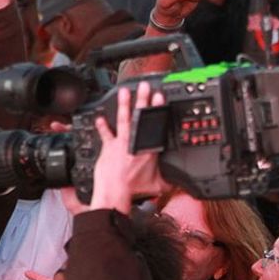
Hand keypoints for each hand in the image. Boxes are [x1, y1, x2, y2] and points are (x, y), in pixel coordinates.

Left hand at [89, 82, 167, 213]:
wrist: (116, 192)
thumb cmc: (134, 190)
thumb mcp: (158, 186)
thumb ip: (168, 181)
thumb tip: (178, 183)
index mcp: (149, 150)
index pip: (155, 125)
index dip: (158, 110)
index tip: (160, 97)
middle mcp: (135, 143)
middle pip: (140, 118)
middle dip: (143, 100)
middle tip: (144, 87)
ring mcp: (121, 144)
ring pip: (123, 120)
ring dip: (124, 104)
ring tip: (124, 92)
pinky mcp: (108, 148)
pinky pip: (105, 134)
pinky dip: (102, 126)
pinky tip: (99, 118)